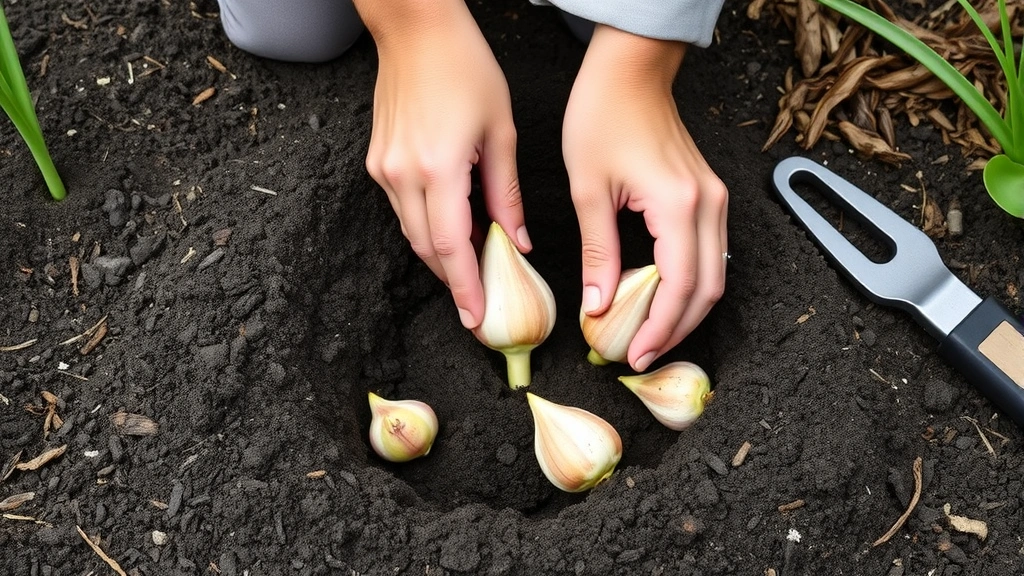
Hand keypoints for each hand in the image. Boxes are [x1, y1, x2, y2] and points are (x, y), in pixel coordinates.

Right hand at [353, 0, 528, 328]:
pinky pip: (401, 208)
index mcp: (438, 167)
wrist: (415, 29)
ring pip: (410, 231)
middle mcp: (402, 174)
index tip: (474, 317)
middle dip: (452, 280)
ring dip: (439, 255)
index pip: (450, 246)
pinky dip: (425, 226)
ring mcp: (383, 168)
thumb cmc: (466, 68)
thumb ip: (506, 194)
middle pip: (425, 248)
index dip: (464, 287)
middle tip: (476, 303)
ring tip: (468, 272)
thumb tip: (517, 242)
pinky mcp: (376, 160)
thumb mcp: (501, 132)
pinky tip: (450, 230)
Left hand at [564, 24, 727, 371]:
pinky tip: (659, 300)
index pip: (680, 286)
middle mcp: (708, 205)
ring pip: (715, 275)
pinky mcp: (710, 196)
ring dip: (685, 311)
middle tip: (641, 354)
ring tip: (649, 335)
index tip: (634, 354)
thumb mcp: (588, 190)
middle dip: (677, 330)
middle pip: (708, 289)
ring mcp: (715, 199)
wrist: (629, 72)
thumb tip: (598, 305)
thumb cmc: (603, 116)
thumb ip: (598, 254)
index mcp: (679, 204)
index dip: (659, 328)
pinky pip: (709, 254)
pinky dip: (689, 285)